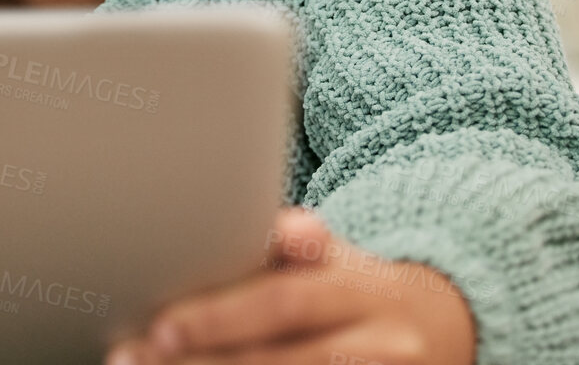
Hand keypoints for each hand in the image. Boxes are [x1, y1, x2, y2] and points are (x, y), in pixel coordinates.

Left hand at [106, 207, 475, 364]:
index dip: (220, 317)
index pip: (284, 302)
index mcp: (360, 287)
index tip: (160, 328)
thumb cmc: (356, 288)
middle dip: (202, 361)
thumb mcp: (332, 256)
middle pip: (281, 358)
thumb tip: (256, 227)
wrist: (443, 329)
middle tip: (134, 358)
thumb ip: (285, 243)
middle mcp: (380, 343)